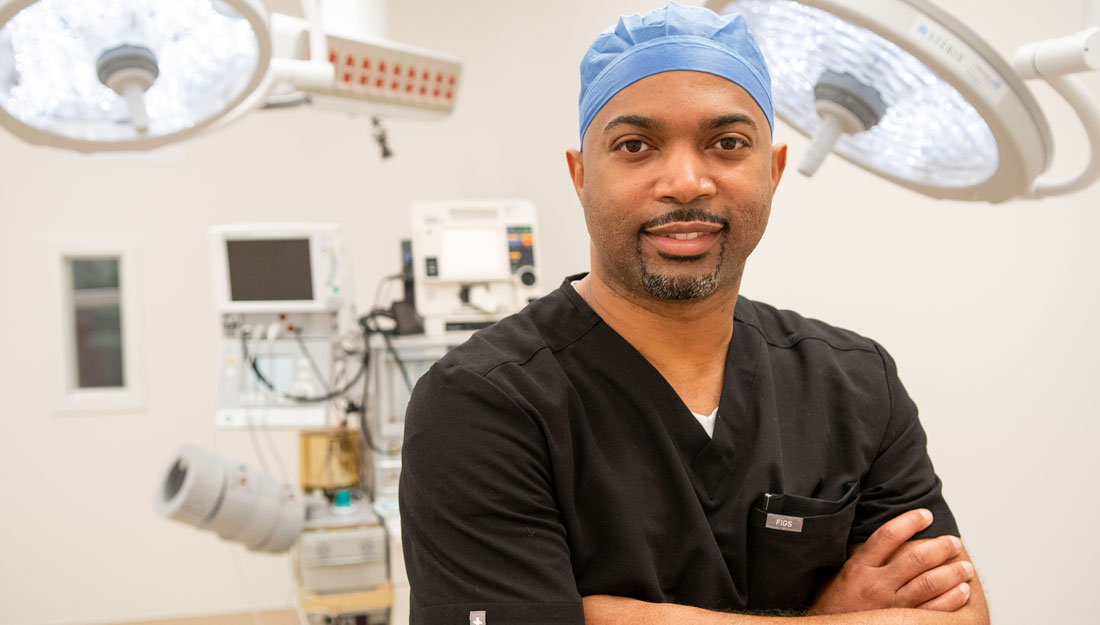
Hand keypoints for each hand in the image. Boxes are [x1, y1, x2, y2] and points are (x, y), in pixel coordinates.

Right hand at [809, 509, 974, 614]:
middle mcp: (875, 585)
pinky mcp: (901, 623)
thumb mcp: (838, 575)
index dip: (909, 521)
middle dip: (941, 548)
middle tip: (954, 542)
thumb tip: (888, 537)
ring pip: (929, 584)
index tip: (925, 515)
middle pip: (916, 559)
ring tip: (965, 566)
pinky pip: (933, 610)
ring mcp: (890, 606)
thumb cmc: (834, 605)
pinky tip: (962, 591)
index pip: (888, 536)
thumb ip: (861, 558)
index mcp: (858, 568)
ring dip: (952, 573)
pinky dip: (952, 599)